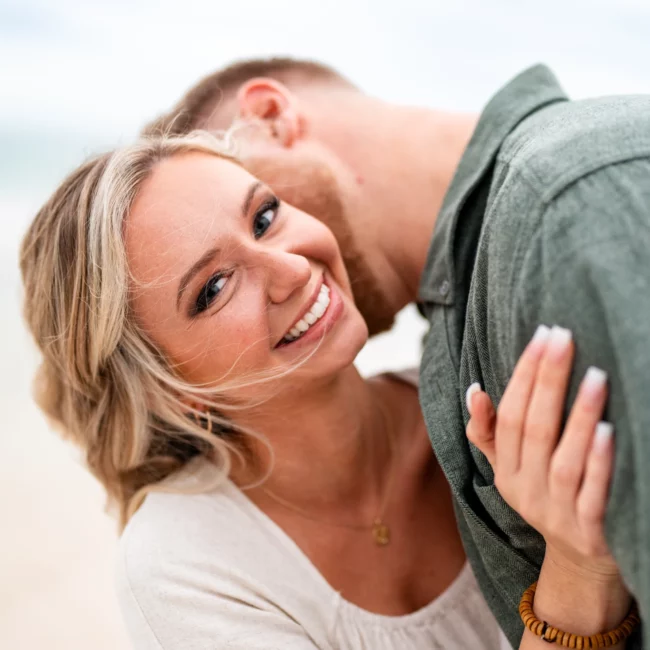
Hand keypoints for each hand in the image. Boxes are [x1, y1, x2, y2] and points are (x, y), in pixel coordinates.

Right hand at [466, 325, 616, 574]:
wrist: (579, 560)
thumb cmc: (545, 494)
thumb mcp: (510, 467)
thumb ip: (489, 431)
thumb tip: (475, 390)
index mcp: (505, 471)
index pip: (509, 416)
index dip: (524, 376)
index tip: (542, 336)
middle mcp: (524, 490)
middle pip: (533, 429)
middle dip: (548, 380)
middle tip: (564, 338)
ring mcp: (556, 513)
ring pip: (563, 460)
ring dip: (578, 416)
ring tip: (596, 375)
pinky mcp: (590, 533)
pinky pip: (593, 496)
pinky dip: (598, 463)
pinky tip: (609, 431)